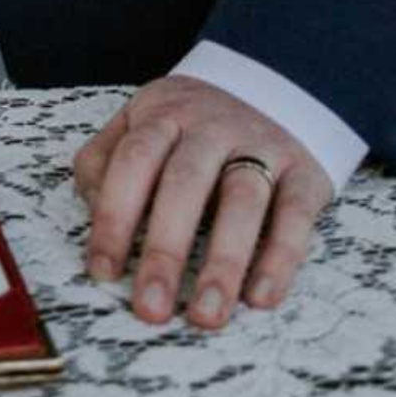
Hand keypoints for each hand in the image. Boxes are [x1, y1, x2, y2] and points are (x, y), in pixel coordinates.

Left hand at [72, 76, 332, 329]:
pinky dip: (280, 257)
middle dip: (165, 249)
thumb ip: (105, 158)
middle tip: (151, 308)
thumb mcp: (141, 119)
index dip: (115, 216)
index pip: (134, 162)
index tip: (103, 272)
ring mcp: (262, 146)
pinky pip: (295, 214)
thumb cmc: (191, 122)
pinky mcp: (304, 172)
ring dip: (223, 263)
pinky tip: (261, 297)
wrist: (276, 80)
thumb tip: (91, 208)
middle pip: (185, 184)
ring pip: (243, 201)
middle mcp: (213, 127)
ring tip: (205, 315)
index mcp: (165, 114)